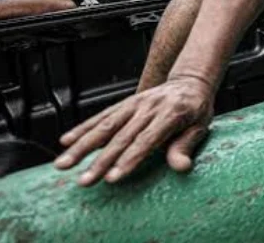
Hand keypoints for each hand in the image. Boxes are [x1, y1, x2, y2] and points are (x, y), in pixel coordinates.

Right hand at [54, 75, 213, 185]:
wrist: (190, 82)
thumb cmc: (196, 110)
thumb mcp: (200, 127)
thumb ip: (186, 146)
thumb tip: (181, 167)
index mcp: (170, 113)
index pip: (147, 140)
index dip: (129, 159)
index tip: (112, 178)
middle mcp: (148, 107)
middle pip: (121, 136)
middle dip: (100, 160)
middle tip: (84, 181)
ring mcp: (134, 103)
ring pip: (105, 126)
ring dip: (82, 146)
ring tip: (63, 164)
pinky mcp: (125, 103)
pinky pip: (102, 116)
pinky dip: (83, 128)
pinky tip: (66, 141)